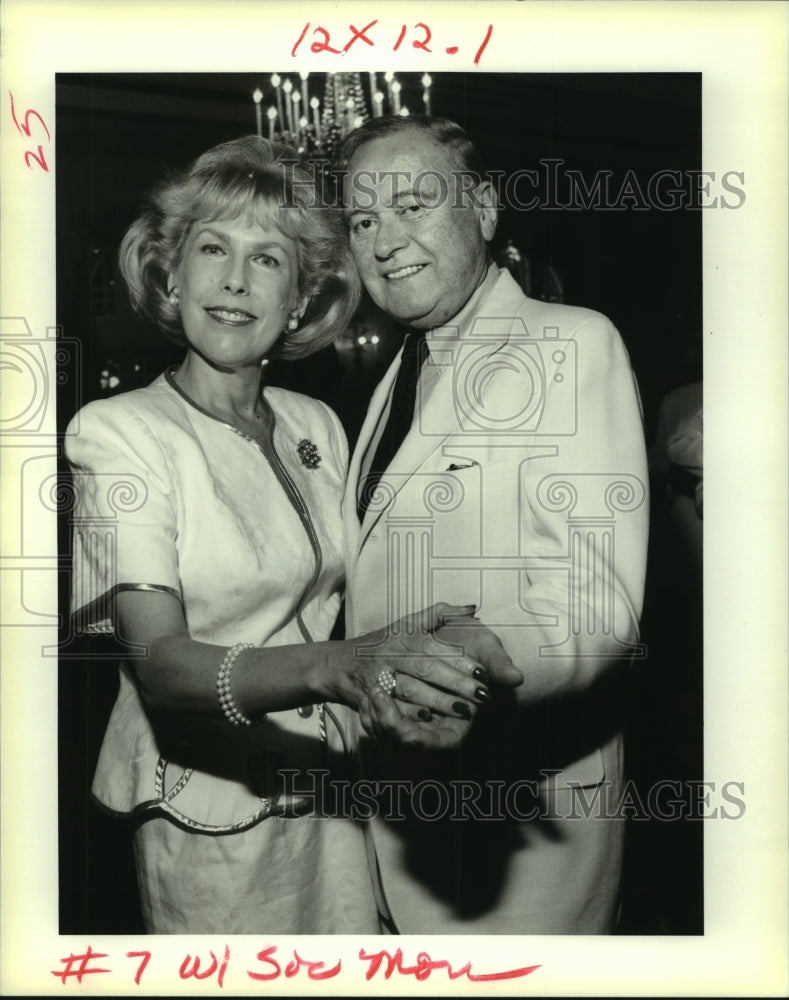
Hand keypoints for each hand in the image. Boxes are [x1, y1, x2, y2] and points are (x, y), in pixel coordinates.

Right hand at [329, 602, 520, 746]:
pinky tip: (430, 720)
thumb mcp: (407, 624)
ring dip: (439, 702)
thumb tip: (472, 607)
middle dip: (456, 683)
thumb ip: (440, 614)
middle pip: (426, 669)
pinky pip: (392, 708)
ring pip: (411, 690)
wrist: (339, 664)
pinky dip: (410, 715)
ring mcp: (378, 677)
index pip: (436, 648)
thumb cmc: (381, 644)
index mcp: (404, 637)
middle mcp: (391, 655)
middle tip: (484, 696)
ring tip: (467, 711)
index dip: (461, 661)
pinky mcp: (368, 697)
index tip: (485, 673)